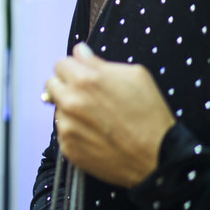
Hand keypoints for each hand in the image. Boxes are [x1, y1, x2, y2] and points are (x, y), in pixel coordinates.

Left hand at [45, 43, 174, 187]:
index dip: (74, 68)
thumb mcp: (135, 76)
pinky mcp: (67, 147)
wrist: (157, 157)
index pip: (61, 64)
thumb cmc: (150, 114)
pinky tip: (96, 134)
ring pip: (58, 109)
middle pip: (52, 85)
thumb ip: (99, 61)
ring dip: (71, 109)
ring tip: (97, 118)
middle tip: (87, 95)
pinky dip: (75, 131)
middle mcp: (70, 102)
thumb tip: (80, 52)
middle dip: (67, 86)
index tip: (83, 75)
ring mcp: (66, 126)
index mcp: (84, 80)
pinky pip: (63, 132)